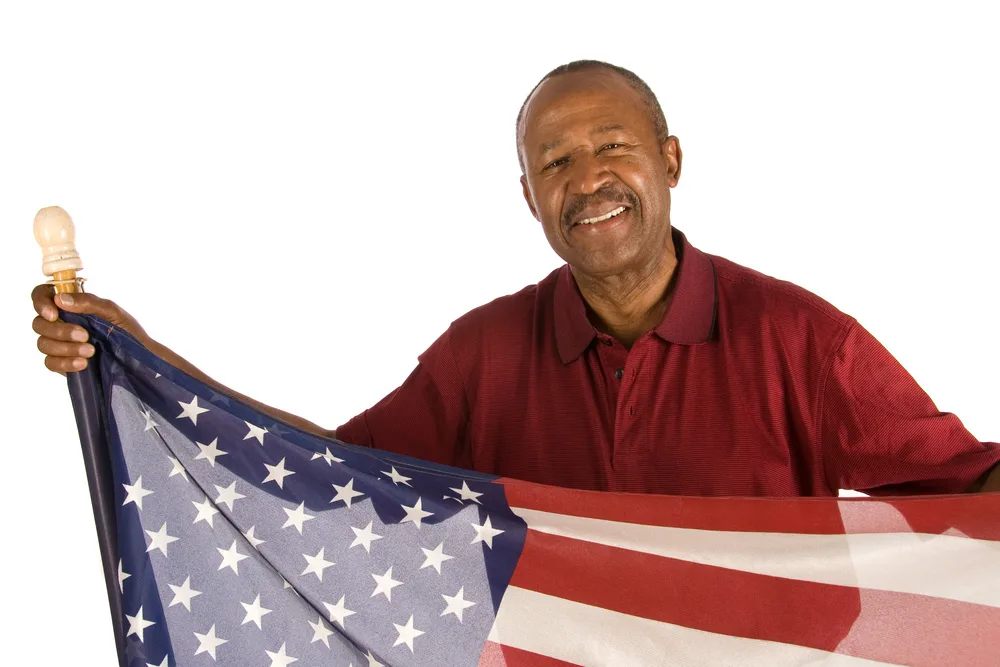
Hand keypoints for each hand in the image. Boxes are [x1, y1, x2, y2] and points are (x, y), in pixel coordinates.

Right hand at [32, 285, 149, 373]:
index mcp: (69, 305)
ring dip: (65, 348)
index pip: (42, 295)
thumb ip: (88, 302)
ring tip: (90, 351)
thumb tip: (60, 299)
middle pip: (39, 324)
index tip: (54, 314)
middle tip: (85, 335)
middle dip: (60, 331)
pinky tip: (83, 364)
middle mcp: (60, 322)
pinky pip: (50, 362)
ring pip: (43, 344)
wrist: (138, 357)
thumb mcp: (112, 311)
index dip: (41, 303)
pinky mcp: (62, 362)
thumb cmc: (126, 330)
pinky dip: (65, 363)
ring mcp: (59, 343)